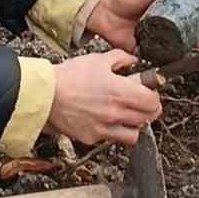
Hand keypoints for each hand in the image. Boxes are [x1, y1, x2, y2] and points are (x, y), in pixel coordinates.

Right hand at [47, 50, 163, 145]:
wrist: (45, 95)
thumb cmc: (69, 77)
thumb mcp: (98, 59)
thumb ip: (121, 58)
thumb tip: (133, 60)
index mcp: (121, 92)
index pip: (153, 102)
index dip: (153, 96)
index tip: (149, 93)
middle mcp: (116, 113)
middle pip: (148, 119)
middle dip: (148, 110)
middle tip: (140, 104)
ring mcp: (105, 128)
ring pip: (134, 134)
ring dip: (134, 125)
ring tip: (125, 116)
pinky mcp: (92, 138)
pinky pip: (111, 139)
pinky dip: (112, 131)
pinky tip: (105, 120)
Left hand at [85, 0, 189, 51]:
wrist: (103, 10)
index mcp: (166, 11)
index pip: (186, 17)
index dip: (198, 22)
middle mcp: (162, 26)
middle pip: (183, 35)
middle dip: (194, 40)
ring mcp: (153, 39)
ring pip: (171, 48)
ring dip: (181, 51)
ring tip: (189, 51)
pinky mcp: (143, 50)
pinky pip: (155, 57)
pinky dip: (162, 59)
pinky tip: (170, 59)